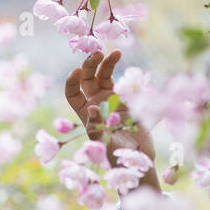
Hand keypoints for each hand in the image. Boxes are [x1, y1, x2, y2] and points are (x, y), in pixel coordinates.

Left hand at [64, 49, 157, 181]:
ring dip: (105, 62)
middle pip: (86, 79)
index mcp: (84, 114)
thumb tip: (92, 108)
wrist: (138, 157)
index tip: (76, 72)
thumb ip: (96, 128)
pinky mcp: (123, 96)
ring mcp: (109, 98)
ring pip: (102, 74)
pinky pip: (116, 77)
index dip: (72, 81)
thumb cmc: (116, 155)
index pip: (72, 93)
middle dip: (89, 65)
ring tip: (114, 52)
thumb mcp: (103, 144)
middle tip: (97, 54)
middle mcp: (94, 103)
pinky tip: (118, 54)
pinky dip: (115, 65)